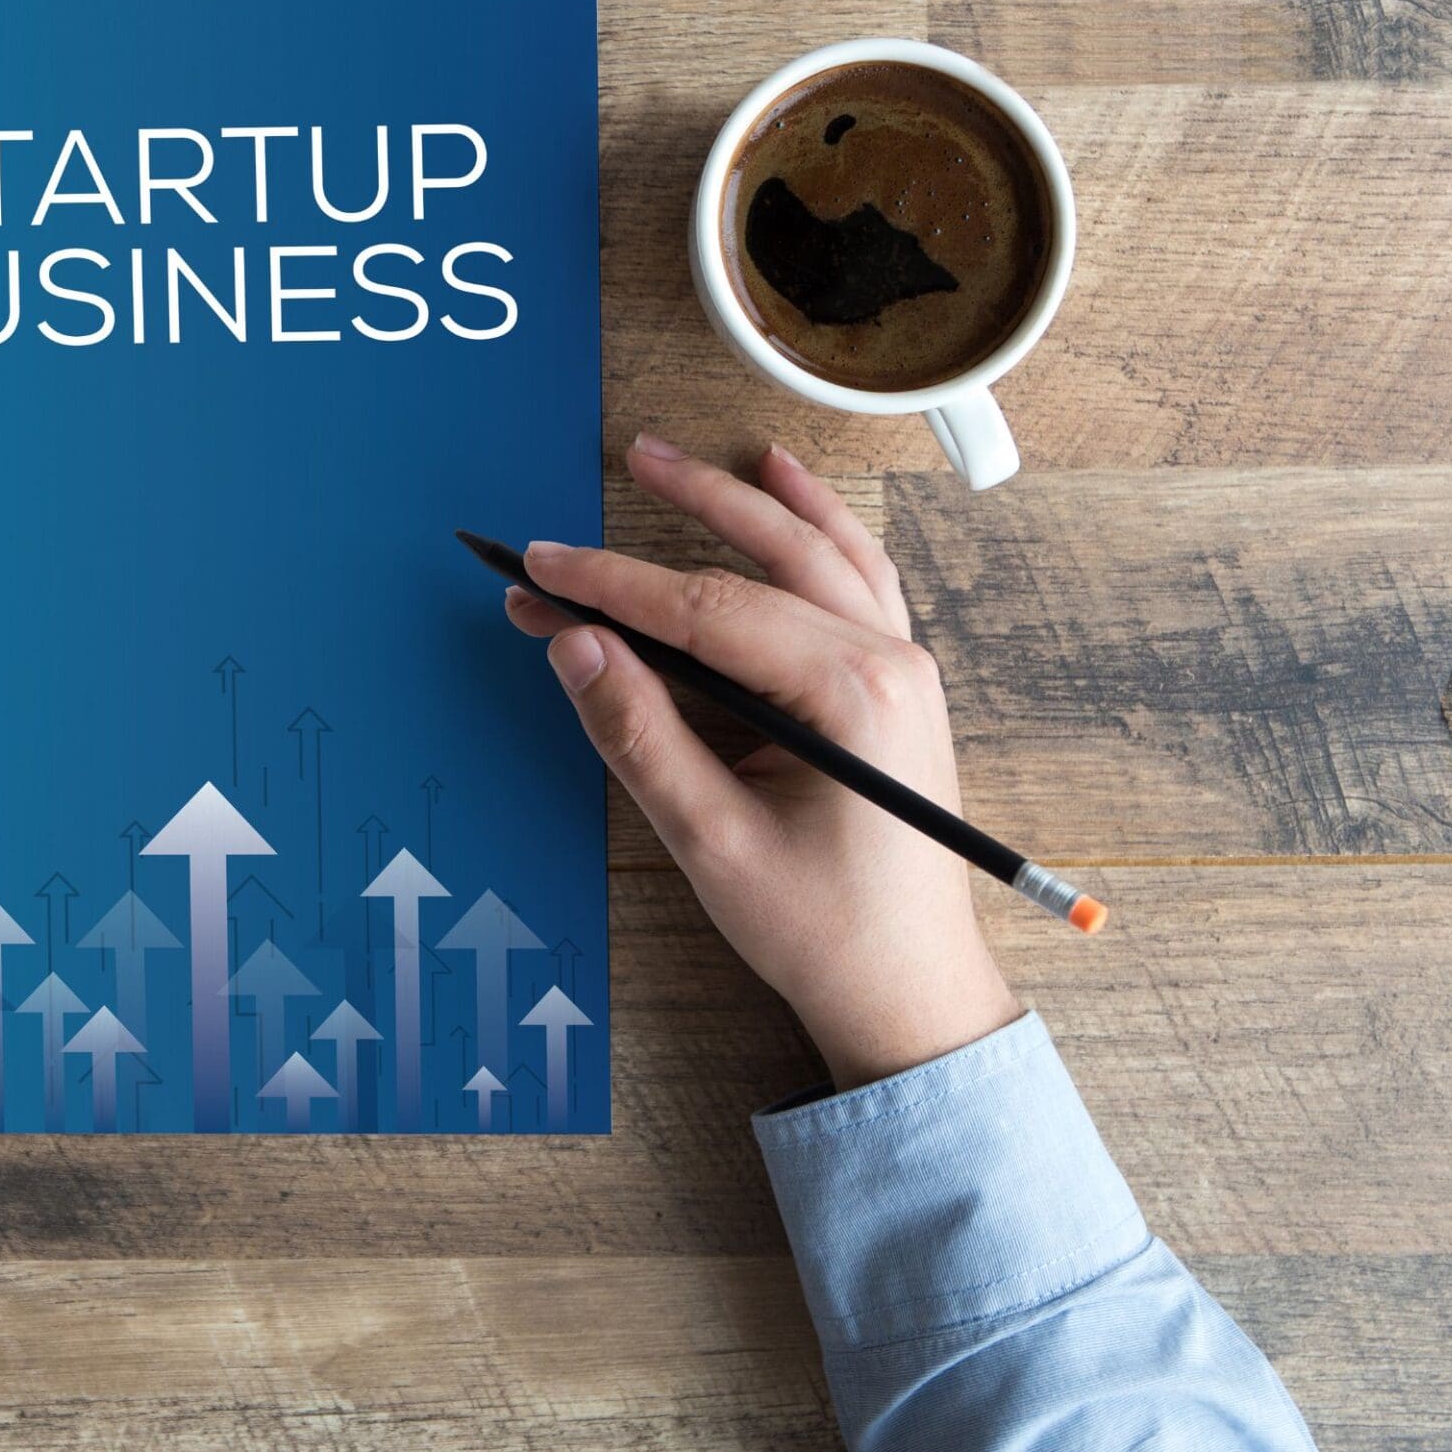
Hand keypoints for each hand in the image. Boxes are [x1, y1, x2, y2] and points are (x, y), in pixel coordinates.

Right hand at [508, 433, 1018, 1088]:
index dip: (613, 584)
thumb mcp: (711, 841)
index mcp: (850, 696)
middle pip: (767, 560)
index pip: (707, 609)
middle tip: (610, 470)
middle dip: (678, 516)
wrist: (911, 990)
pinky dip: (818, 527)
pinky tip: (788, 489)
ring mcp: (902, 670)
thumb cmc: (822, 930)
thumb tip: (575, 646)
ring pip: (819, 553)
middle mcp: (888, 663)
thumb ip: (640, 734)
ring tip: (679, 461)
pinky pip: (858, 578)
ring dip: (748, 501)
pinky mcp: (896, 687)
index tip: (540, 568)